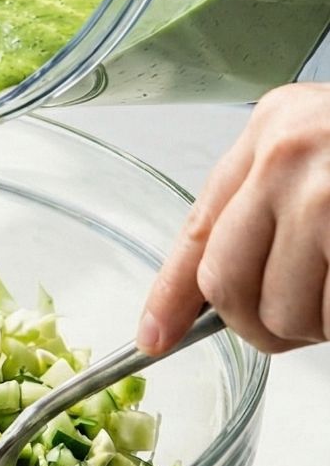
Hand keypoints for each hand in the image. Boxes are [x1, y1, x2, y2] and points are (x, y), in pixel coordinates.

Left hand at [138, 84, 329, 355]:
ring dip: (320, 325)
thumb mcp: (323, 148)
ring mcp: (329, 195)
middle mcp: (290, 153)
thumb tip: (219, 291)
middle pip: (227, 283)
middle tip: (300, 324)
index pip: (198, 226)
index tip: (153, 337)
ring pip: (285, 311)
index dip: (170, 294)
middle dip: (260, 323)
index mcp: (275, 128)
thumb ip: (272, 203)